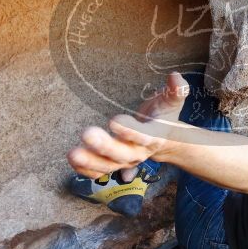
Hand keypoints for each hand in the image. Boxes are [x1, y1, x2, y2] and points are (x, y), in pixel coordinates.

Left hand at [67, 72, 189, 179]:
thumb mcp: (171, 102)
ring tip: (72, 154)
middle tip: (87, 134)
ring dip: (89, 162)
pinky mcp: (113, 164)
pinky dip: (85, 169)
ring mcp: (125, 161)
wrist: (164, 139)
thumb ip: (175, 90)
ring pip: (107, 166)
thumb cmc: (164, 115)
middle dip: (104, 146)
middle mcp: (138, 152)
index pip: (144, 136)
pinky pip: (98, 172)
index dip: (130, 131)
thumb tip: (175, 76)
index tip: (114, 120)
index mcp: (154, 136)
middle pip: (122, 153)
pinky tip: (72, 160)